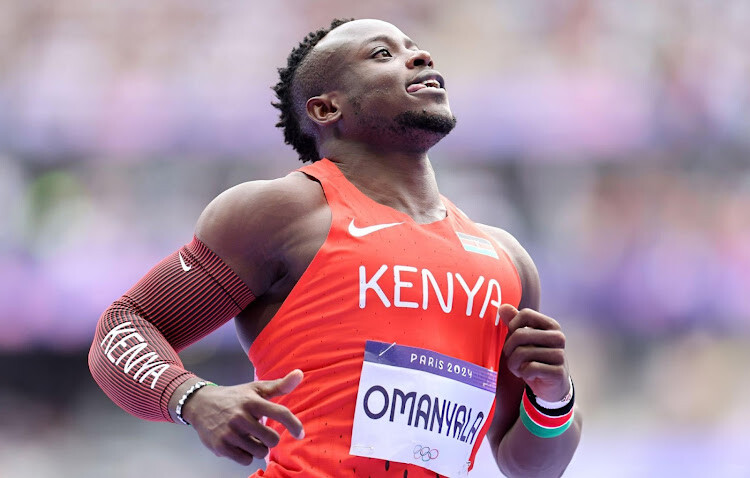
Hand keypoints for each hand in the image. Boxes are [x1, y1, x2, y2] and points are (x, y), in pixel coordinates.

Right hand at [183, 369, 304, 464]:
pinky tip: (240, 444)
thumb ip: (279, 385)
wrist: (200, 404)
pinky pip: (245, 460)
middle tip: (261, 432)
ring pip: (259, 452)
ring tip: (250, 437)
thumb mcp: (255, 388)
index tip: (300, 434)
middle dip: (271, 438)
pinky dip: (246, 455)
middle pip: (272, 439)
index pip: (280, 413)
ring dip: (258, 447)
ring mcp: (230, 432)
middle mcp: (241, 416)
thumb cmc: (234, 397)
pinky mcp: (221, 446)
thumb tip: (300, 374)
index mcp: (252, 401)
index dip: (294, 425)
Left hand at [499, 305, 569, 401]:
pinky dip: (523, 373)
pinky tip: (529, 376)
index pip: (525, 314)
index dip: (512, 326)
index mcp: (551, 325)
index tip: (514, 338)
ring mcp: (560, 355)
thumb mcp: (525, 341)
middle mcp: (558, 337)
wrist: (552, 386)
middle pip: (519, 334)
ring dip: (514, 364)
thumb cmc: (536, 359)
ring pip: (522, 353)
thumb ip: (514, 323)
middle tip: (513, 359)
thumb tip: (502, 307)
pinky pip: (530, 368)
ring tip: (520, 368)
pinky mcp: (558, 372)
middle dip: (509, 349)